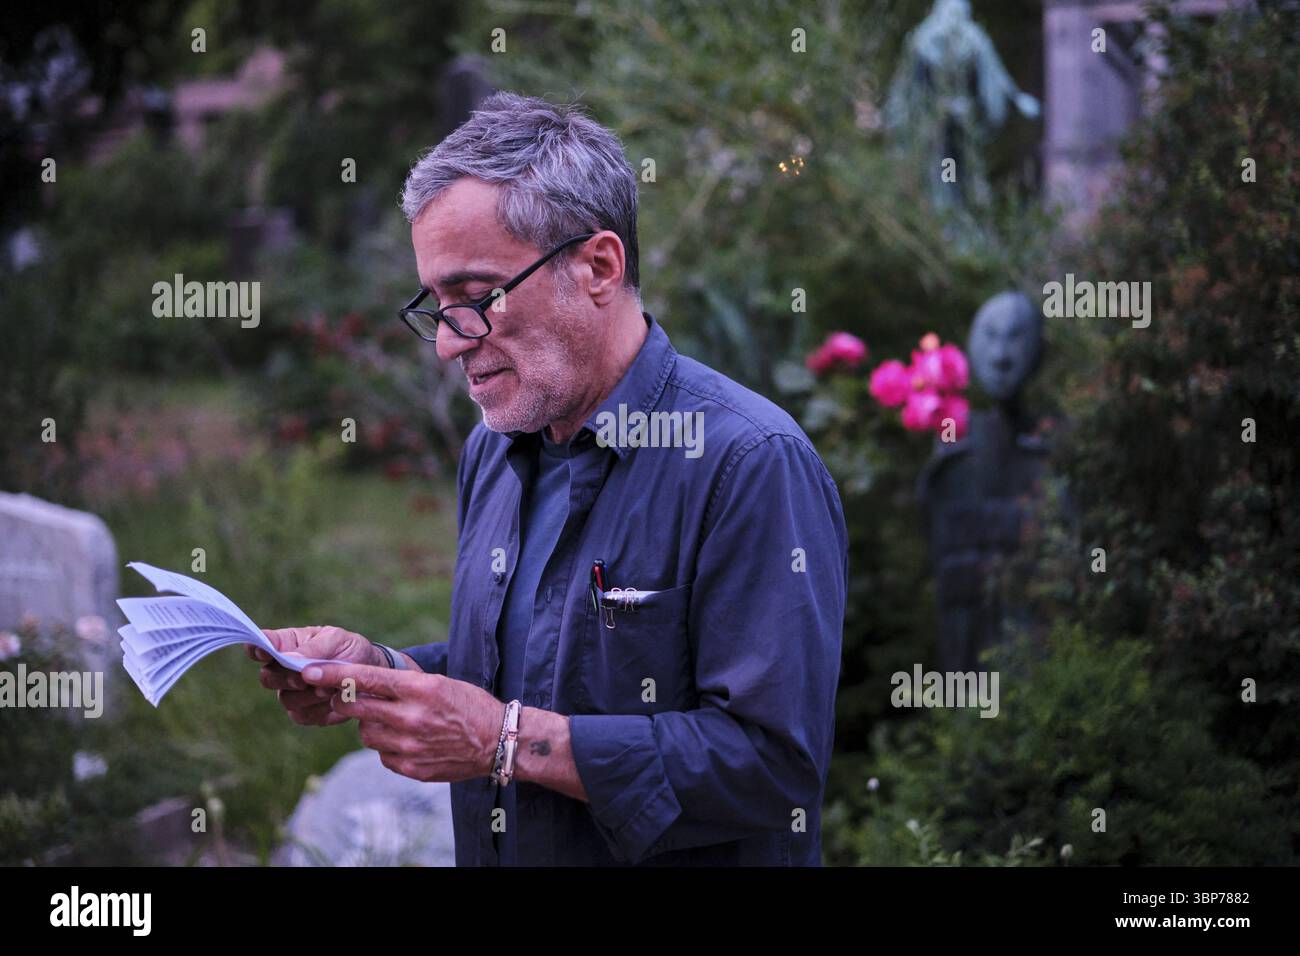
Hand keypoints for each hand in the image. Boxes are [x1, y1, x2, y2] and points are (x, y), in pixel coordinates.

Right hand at [251, 626, 383, 725]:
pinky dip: (320, 708)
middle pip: (267, 677)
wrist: (371, 674)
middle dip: (286, 678)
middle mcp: (284, 669)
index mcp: (288, 644)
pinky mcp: (304, 713)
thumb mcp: (337, 640)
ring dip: (309, 694)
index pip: (261, 645)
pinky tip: (334, 699)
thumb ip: (313, 648)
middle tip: (305, 677)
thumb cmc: (350, 649)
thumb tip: (288, 658)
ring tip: (329, 687)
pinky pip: (302, 715)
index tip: (263, 652)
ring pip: (285, 699)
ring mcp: (292, 693)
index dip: (257, 649)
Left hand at [300, 662, 503, 782]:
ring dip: (370, 725)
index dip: (333, 674)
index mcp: (419, 688)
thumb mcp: (437, 683)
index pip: (366, 678)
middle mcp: (411, 716)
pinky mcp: (410, 767)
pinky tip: (409, 741)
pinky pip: (381, 754)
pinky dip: (387, 746)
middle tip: (341, 697)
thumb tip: (360, 687)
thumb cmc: (467, 705)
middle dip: (343, 700)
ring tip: (395, 721)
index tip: (308, 671)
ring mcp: (409, 745)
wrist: (497, 741)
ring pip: (365, 733)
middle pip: (355, 707)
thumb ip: (399, 686)